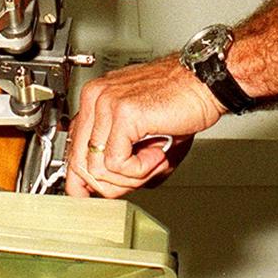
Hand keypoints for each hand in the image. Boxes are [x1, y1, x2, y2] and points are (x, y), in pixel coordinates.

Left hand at [64, 56, 222, 197]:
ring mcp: (106, 103)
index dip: (84, 180)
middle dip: (111, 184)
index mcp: (95, 99)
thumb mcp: (139, 133)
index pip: (72, 150)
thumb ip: (118, 156)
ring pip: (98, 168)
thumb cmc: (179, 102)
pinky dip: (139, 169)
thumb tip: (103, 189)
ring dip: (130, 177)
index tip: (96, 194)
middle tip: (139, 177)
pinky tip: (158, 153)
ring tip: (154, 160)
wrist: (204, 83)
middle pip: (80, 164)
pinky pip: (117, 163)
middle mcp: (95, 98)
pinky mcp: (123, 114)